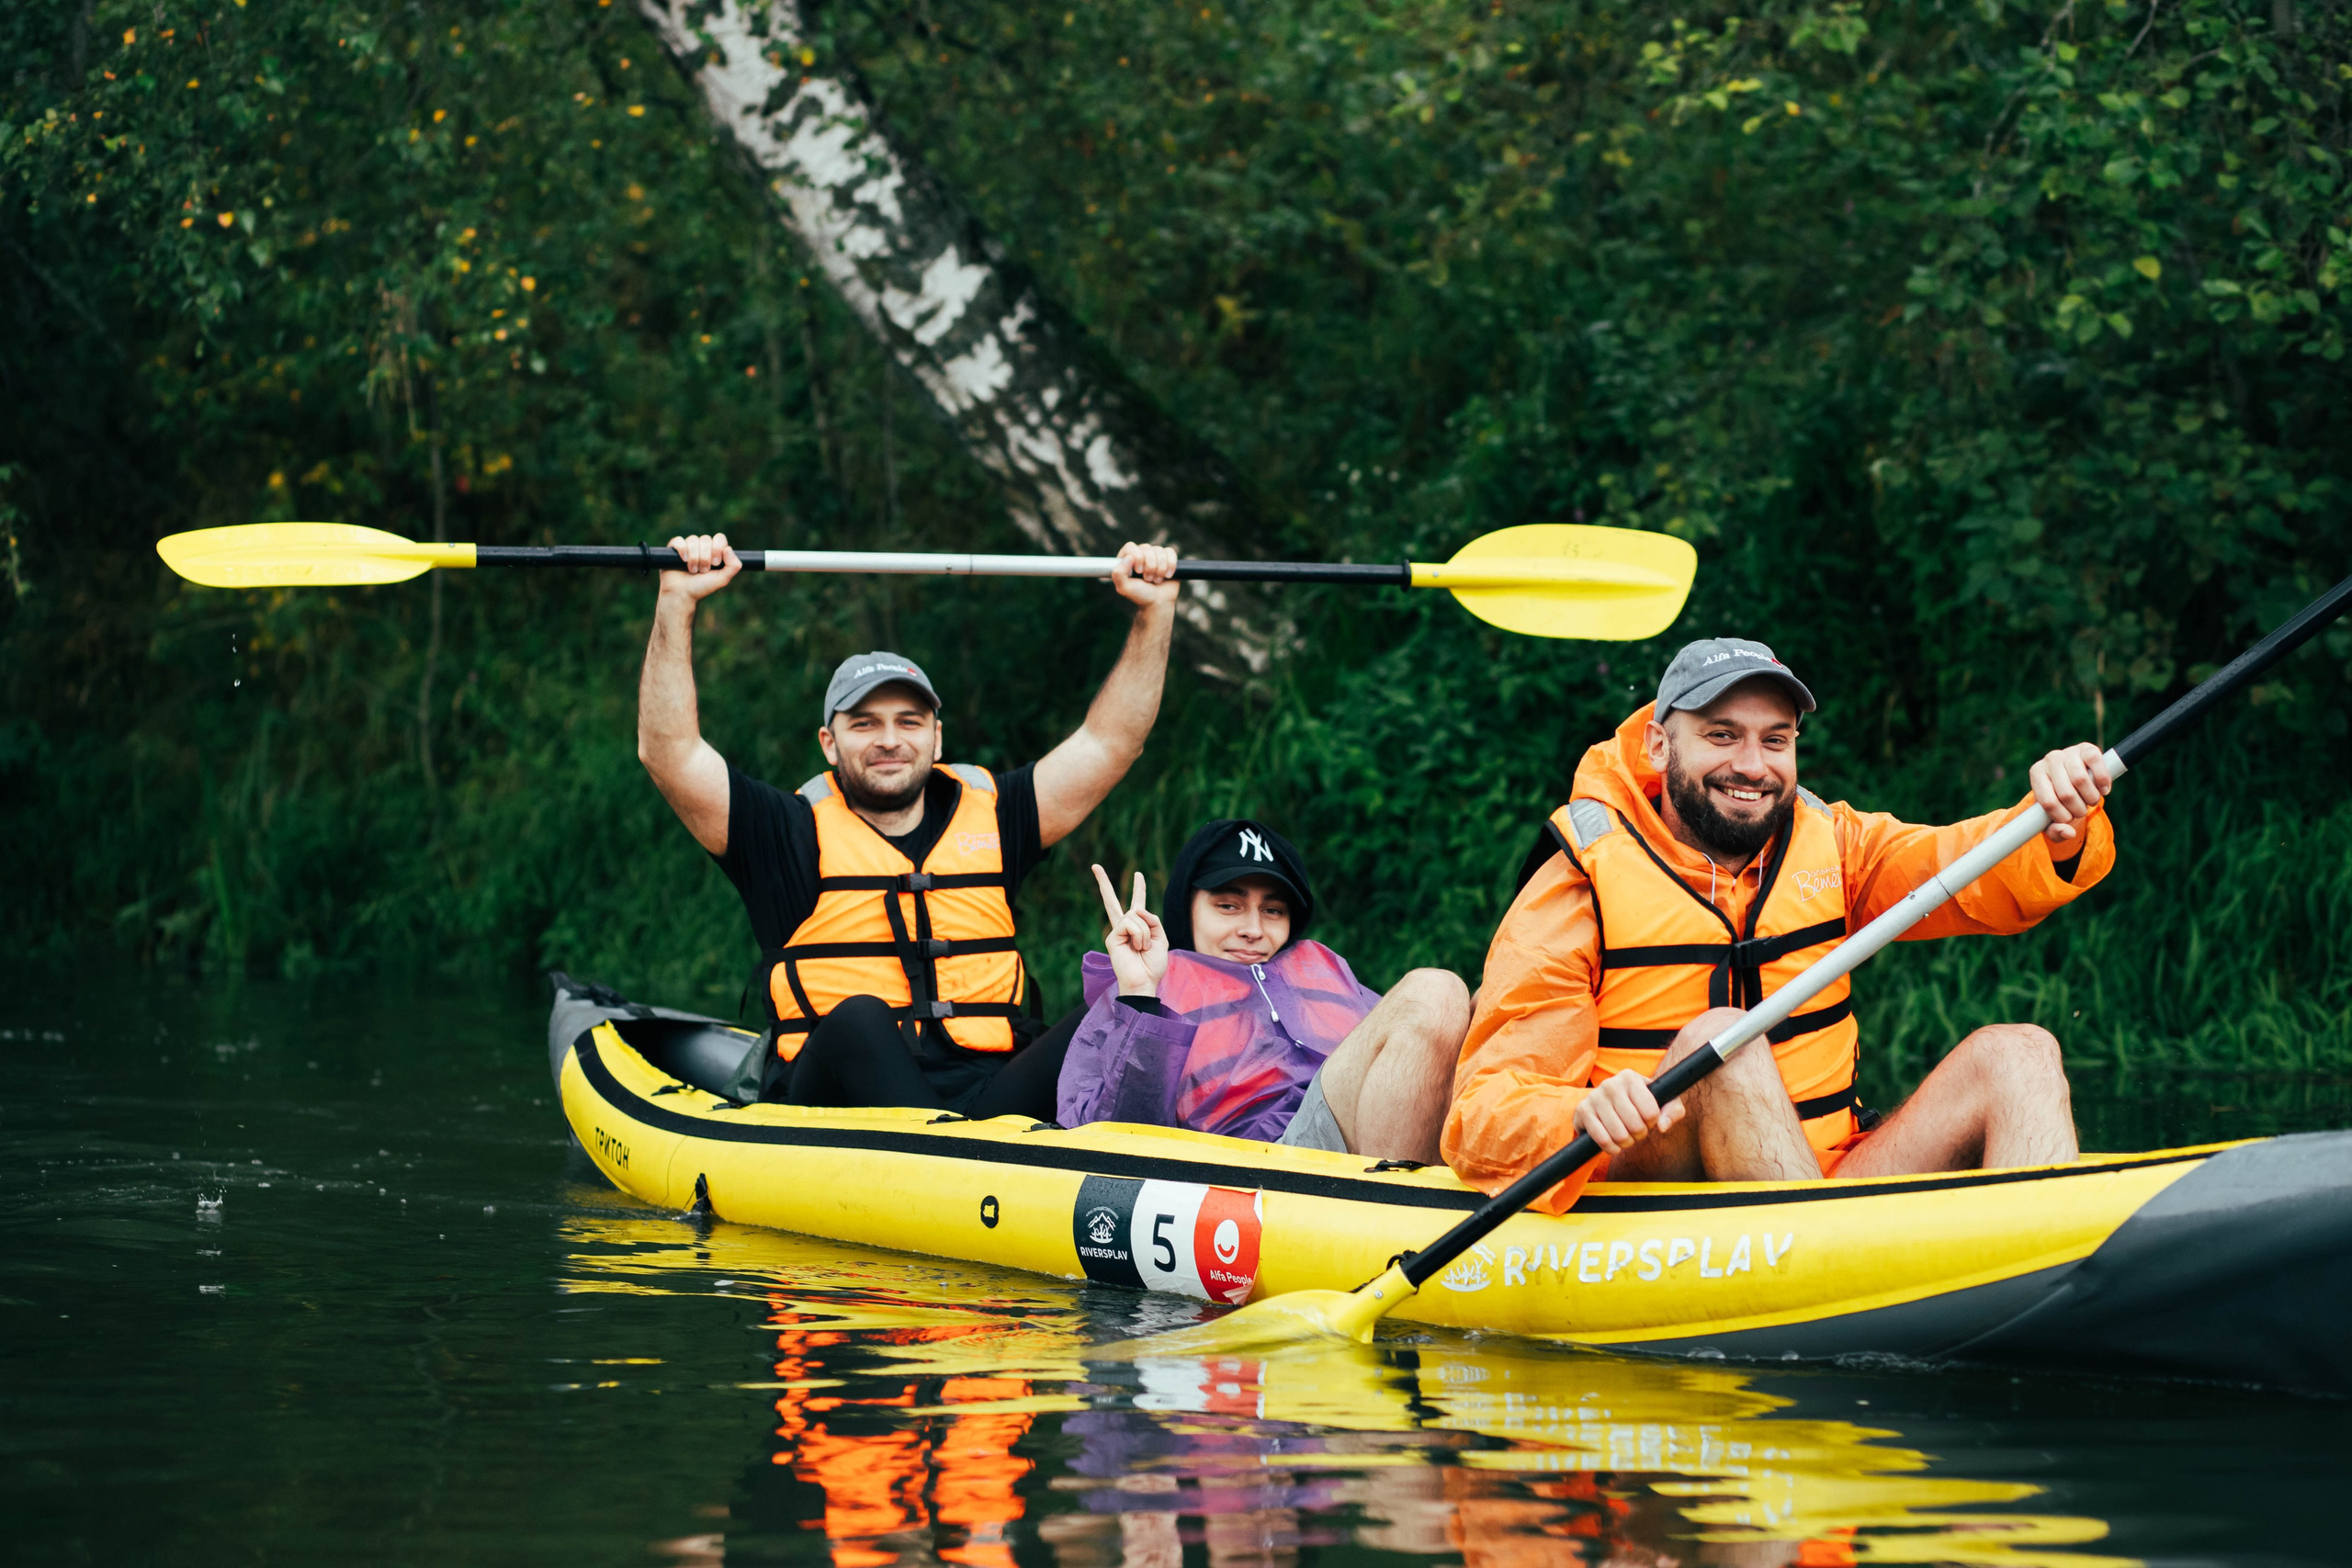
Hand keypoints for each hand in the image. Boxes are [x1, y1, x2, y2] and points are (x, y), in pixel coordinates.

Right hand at [660, 533, 741, 603]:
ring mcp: (687, 547)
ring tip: (692, 570)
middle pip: (706, 539)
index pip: (719, 538)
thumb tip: (728, 548)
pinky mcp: (673, 549)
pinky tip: (683, 561)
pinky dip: (682, 550)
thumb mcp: (723, 579)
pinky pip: (678, 540)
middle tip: (703, 571)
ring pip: (693, 540)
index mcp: (714, 551)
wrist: (683, 595)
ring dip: (694, 558)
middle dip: (705, 558)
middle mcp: (701, 547)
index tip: (715, 563)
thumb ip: (734, 566)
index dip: (718, 548)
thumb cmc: (702, 587)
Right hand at [1092, 863, 1168, 997]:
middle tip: (1095, 866)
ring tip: (1143, 948)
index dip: (1139, 889)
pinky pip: (1131, 924)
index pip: (1137, 905)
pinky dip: (1140, 935)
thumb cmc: (1152, 965)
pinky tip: (1137, 948)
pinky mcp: (1112, 937)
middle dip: (1104, 883)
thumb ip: (1152, 920)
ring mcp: (1116, 932)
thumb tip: (1137, 910)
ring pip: (1135, 916)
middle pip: (1111, 902)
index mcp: (1137, 928)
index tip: (1138, 874)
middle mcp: (1124, 928)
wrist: (1144, 982)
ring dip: (1146, 932)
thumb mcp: (1161, 938)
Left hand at [1111, 540, 1178, 609]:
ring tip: (1156, 580)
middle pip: (1147, 548)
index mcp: (1126, 559)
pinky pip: (1170, 552)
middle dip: (1150, 567)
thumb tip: (1129, 557)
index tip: (1139, 572)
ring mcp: (1154, 555)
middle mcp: (1140, 554)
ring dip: (1160, 569)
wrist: (1158, 603)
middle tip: (1148, 580)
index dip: (1137, 557)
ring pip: (1160, 551)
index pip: (1131, 547)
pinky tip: (1168, 576)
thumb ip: (1118, 574)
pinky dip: (1171, 565)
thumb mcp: (1124, 588)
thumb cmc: (1140, 595)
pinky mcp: (1167, 558)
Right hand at [1571, 1067, 1685, 1154]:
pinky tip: (1614, 1144)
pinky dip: (1612, 1148)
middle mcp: (1610, 1084)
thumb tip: (1663, 1126)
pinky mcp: (1582, 1112)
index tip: (1648, 1119)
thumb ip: (1673, 1111)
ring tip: (1626, 1135)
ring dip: (1626, 1142)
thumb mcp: (1662, 1102)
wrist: (1607, 1105)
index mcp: (1630, 1077)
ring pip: (1619, 1134)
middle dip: (1640, 1134)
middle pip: (1635, 1125)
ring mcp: (1594, 1097)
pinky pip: (1602, 1140)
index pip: (1651, 1112)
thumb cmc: (1639, 1104)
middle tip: (1637, 1130)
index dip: (1653, 1122)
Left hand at [2029, 741, 2112, 848]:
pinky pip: (2096, 763)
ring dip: (2091, 798)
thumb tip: (2068, 832)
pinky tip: (2103, 790)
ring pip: (2081, 780)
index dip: (2061, 816)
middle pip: (2066, 793)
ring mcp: (2068, 752)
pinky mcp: (2087, 748)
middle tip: (2081, 811)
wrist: (2076, 780)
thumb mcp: (2053, 818)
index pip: (2048, 802)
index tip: (2068, 820)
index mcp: (2037, 773)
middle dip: (2078, 809)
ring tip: (2091, 801)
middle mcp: (2050, 759)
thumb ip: (2055, 831)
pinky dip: (2103, 782)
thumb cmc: (2061, 801)